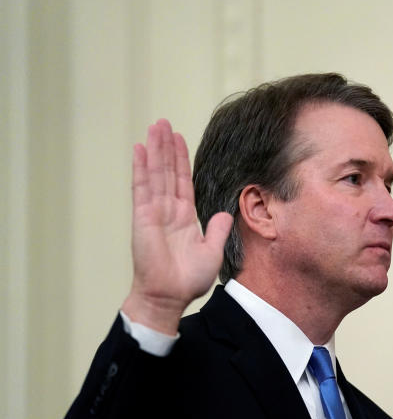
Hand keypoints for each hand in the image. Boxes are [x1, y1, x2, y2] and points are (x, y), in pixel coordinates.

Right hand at [121, 119, 232, 333]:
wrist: (169, 296)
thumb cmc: (187, 280)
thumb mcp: (212, 252)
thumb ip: (218, 230)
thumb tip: (225, 213)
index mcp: (185, 218)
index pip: (183, 182)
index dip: (181, 161)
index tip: (180, 139)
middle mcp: (168, 211)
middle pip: (167, 171)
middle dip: (166, 147)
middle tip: (164, 122)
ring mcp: (154, 212)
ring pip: (155, 173)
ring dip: (155, 150)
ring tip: (154, 126)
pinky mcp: (143, 216)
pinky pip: (142, 187)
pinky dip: (141, 167)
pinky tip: (140, 149)